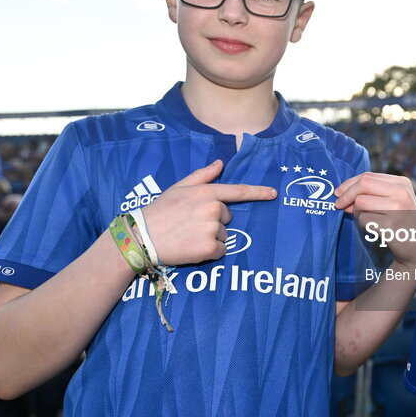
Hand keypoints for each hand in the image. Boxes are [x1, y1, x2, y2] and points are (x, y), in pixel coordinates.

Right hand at [141, 160, 275, 264]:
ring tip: (188, 236)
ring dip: (210, 238)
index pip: (238, 191)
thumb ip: (202, 176)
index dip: (258, 192)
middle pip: (228, 218)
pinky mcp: (209, 248)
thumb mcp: (179, 188)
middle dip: (214, 222)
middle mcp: (212, 209)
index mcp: (206, 192)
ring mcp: (211, 229)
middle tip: (190, 224)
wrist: (141, 236)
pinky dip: (209, 253)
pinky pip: (220, 251)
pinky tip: (191, 248)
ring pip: (224, 236)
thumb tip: (220, 163)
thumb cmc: (159, 211)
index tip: (274, 193)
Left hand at [334, 172, 415, 270]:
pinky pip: (363, 220)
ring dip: (357, 214)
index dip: (349, 184)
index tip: (338, 193)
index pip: (368, 176)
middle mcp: (401, 193)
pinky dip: (362, 225)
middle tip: (338, 205)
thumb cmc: (401, 222)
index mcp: (402, 183)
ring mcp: (398, 209)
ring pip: (361, 203)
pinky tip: (373, 230)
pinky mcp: (391, 225)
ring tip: (368, 221)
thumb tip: (342, 194)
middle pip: (363, 184)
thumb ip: (371, 194)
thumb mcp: (393, 201)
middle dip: (346, 195)